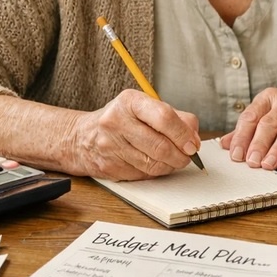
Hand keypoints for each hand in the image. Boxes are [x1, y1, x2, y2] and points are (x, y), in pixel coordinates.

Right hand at [67, 89, 200, 179]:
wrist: (83, 137)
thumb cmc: (123, 120)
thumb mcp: (146, 107)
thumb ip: (176, 117)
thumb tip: (194, 137)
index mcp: (130, 101)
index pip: (164, 117)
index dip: (183, 134)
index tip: (193, 144)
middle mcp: (116, 122)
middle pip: (160, 146)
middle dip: (181, 155)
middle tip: (188, 155)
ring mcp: (110, 146)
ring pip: (154, 164)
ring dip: (171, 165)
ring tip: (174, 159)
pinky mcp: (109, 166)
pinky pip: (143, 174)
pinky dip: (156, 172)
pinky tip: (155, 163)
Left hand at [221, 89, 276, 173]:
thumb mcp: (271, 113)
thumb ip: (249, 128)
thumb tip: (225, 144)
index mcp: (270, 98)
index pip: (251, 116)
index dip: (241, 136)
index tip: (235, 154)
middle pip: (269, 124)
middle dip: (258, 144)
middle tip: (250, 162)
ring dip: (276, 151)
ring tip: (267, 166)